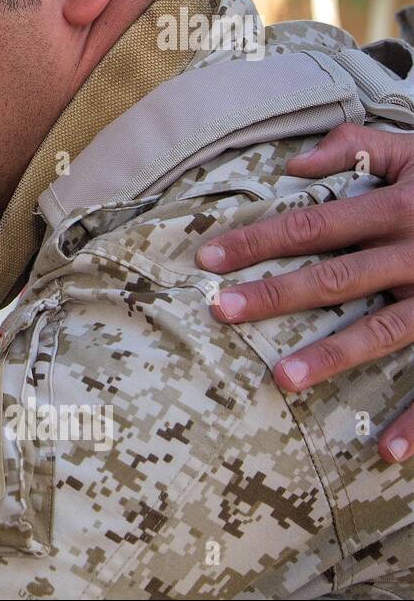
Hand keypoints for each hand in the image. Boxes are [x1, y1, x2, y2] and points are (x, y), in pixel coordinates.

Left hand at [197, 124, 413, 462]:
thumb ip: (358, 148)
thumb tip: (292, 164)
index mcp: (400, 208)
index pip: (314, 224)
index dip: (258, 240)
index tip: (207, 258)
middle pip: (336, 278)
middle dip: (275, 296)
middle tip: (219, 312)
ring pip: (384, 331)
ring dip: (333, 356)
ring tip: (281, 378)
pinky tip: (386, 453)